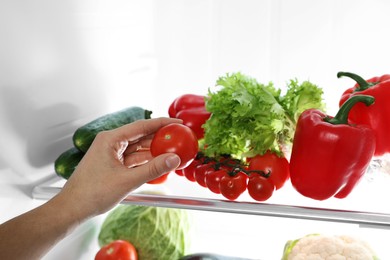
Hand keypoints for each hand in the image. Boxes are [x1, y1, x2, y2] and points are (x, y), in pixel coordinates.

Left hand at [55, 117, 181, 219]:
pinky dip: (145, 161)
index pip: (141, 126)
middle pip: (140, 135)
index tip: (177, 122)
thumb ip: (153, 169)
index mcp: (110, 139)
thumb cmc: (91, 193)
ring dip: (153, 151)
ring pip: (137, 148)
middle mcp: (110, 143)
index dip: (162, 123)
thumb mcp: (127, 181)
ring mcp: (111, 153)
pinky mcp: (112, 164)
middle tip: (177, 139)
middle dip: (159, 138)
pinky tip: (157, 163)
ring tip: (171, 152)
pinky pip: (133, 158)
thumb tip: (173, 159)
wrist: (72, 209)